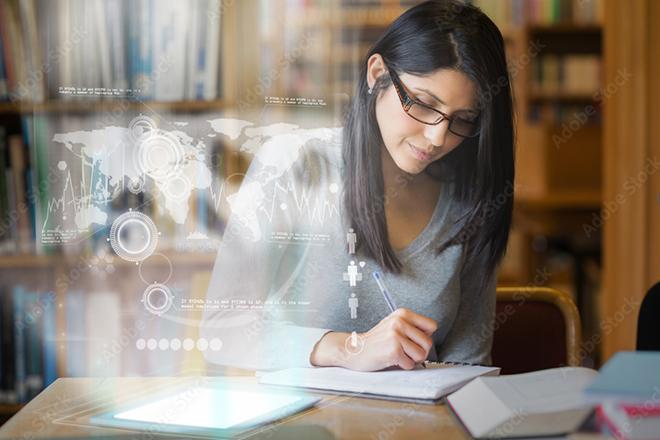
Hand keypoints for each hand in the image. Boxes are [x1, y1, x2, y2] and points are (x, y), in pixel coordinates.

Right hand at [310, 308, 437, 370]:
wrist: (354, 350)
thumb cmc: (376, 341)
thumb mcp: (394, 326)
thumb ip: (412, 327)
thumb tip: (431, 336)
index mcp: (403, 314)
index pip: (432, 325)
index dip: (425, 337)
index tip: (414, 340)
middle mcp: (400, 322)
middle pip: (428, 342)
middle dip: (419, 352)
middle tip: (405, 352)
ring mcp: (396, 335)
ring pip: (421, 354)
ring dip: (411, 360)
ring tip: (399, 355)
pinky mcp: (393, 350)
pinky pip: (410, 364)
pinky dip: (402, 366)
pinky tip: (391, 359)